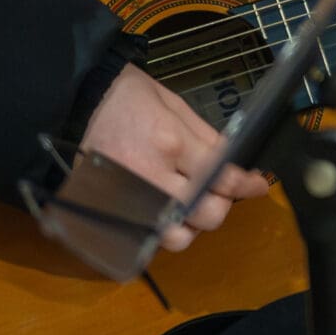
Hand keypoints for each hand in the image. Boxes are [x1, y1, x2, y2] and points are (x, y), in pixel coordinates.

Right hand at [77, 62, 270, 251]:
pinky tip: (166, 215)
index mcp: (172, 142)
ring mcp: (130, 199)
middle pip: (207, 214)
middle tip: (220, 193)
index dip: (247, 185)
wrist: (77, 102)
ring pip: (178, 237)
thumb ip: (206, 137)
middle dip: (222, 205)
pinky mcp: (112, 211)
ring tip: (191, 207)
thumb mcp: (174, 105)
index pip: (222, 177)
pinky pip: (147, 238)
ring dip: (192, 226)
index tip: (258, 185)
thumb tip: (234, 160)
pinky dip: (162, 232)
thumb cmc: (128, 96)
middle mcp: (153, 176)